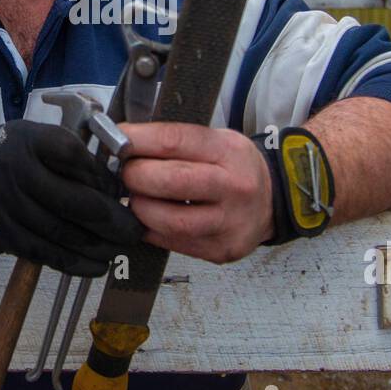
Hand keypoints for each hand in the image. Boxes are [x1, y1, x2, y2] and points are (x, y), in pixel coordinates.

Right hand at [0, 121, 142, 275]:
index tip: (121, 189)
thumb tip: (114, 184)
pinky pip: (45, 253)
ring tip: (121, 249)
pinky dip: (75, 263)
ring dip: (98, 245)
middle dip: (111, 219)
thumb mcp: (35, 138)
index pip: (72, 156)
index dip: (102, 175)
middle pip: (72, 201)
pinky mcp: (3, 234)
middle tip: (134, 229)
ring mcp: (6, 206)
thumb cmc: (10, 155)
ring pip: (61, 232)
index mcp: (28, 140)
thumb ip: (70, 153)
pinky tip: (99, 264)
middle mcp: (14, 171)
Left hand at [117, 122, 273, 263]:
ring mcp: (228, 223)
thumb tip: (126, 144)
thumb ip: (176, 142)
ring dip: (141, 207)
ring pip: (169, 220)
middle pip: (171, 181)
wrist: (272, 202)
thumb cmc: (236, 168)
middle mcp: (233, 188)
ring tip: (138, 197)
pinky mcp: (219, 250)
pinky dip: (151, 229)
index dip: (139, 141)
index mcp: (229, 152)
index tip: (118, 139)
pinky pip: (172, 242)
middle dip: (136, 176)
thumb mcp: (217, 141)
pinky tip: (150, 218)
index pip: (176, 141)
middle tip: (127, 172)